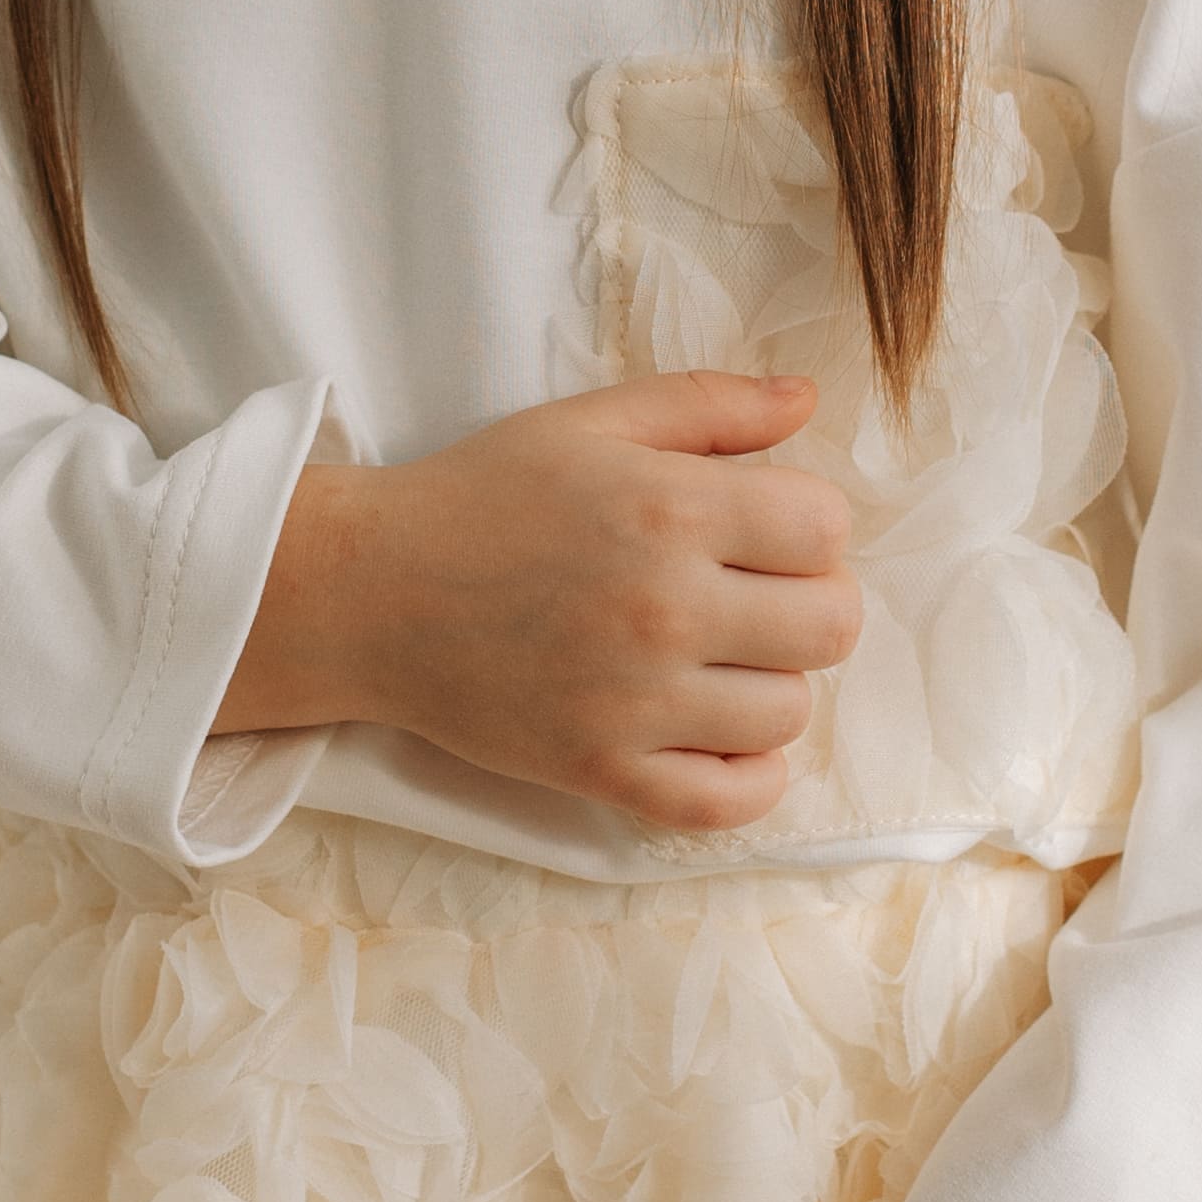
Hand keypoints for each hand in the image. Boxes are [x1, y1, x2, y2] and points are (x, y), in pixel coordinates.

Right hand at [212, 372, 862, 832]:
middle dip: (804, 601)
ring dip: (768, 683)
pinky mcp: (602, 772)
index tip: (758, 530)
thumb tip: (808, 399)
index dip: (805, 524)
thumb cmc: (482, 497)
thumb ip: (709, 404)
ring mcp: (635, 702)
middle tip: (746, 594)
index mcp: (670, 508)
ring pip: (790, 712)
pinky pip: (731, 802)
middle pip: (832, 624)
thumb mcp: (590, 422)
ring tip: (714, 658)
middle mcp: (664, 607)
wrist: (369, 593)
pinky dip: (749, 776)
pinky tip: (719, 732)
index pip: (827, 527)